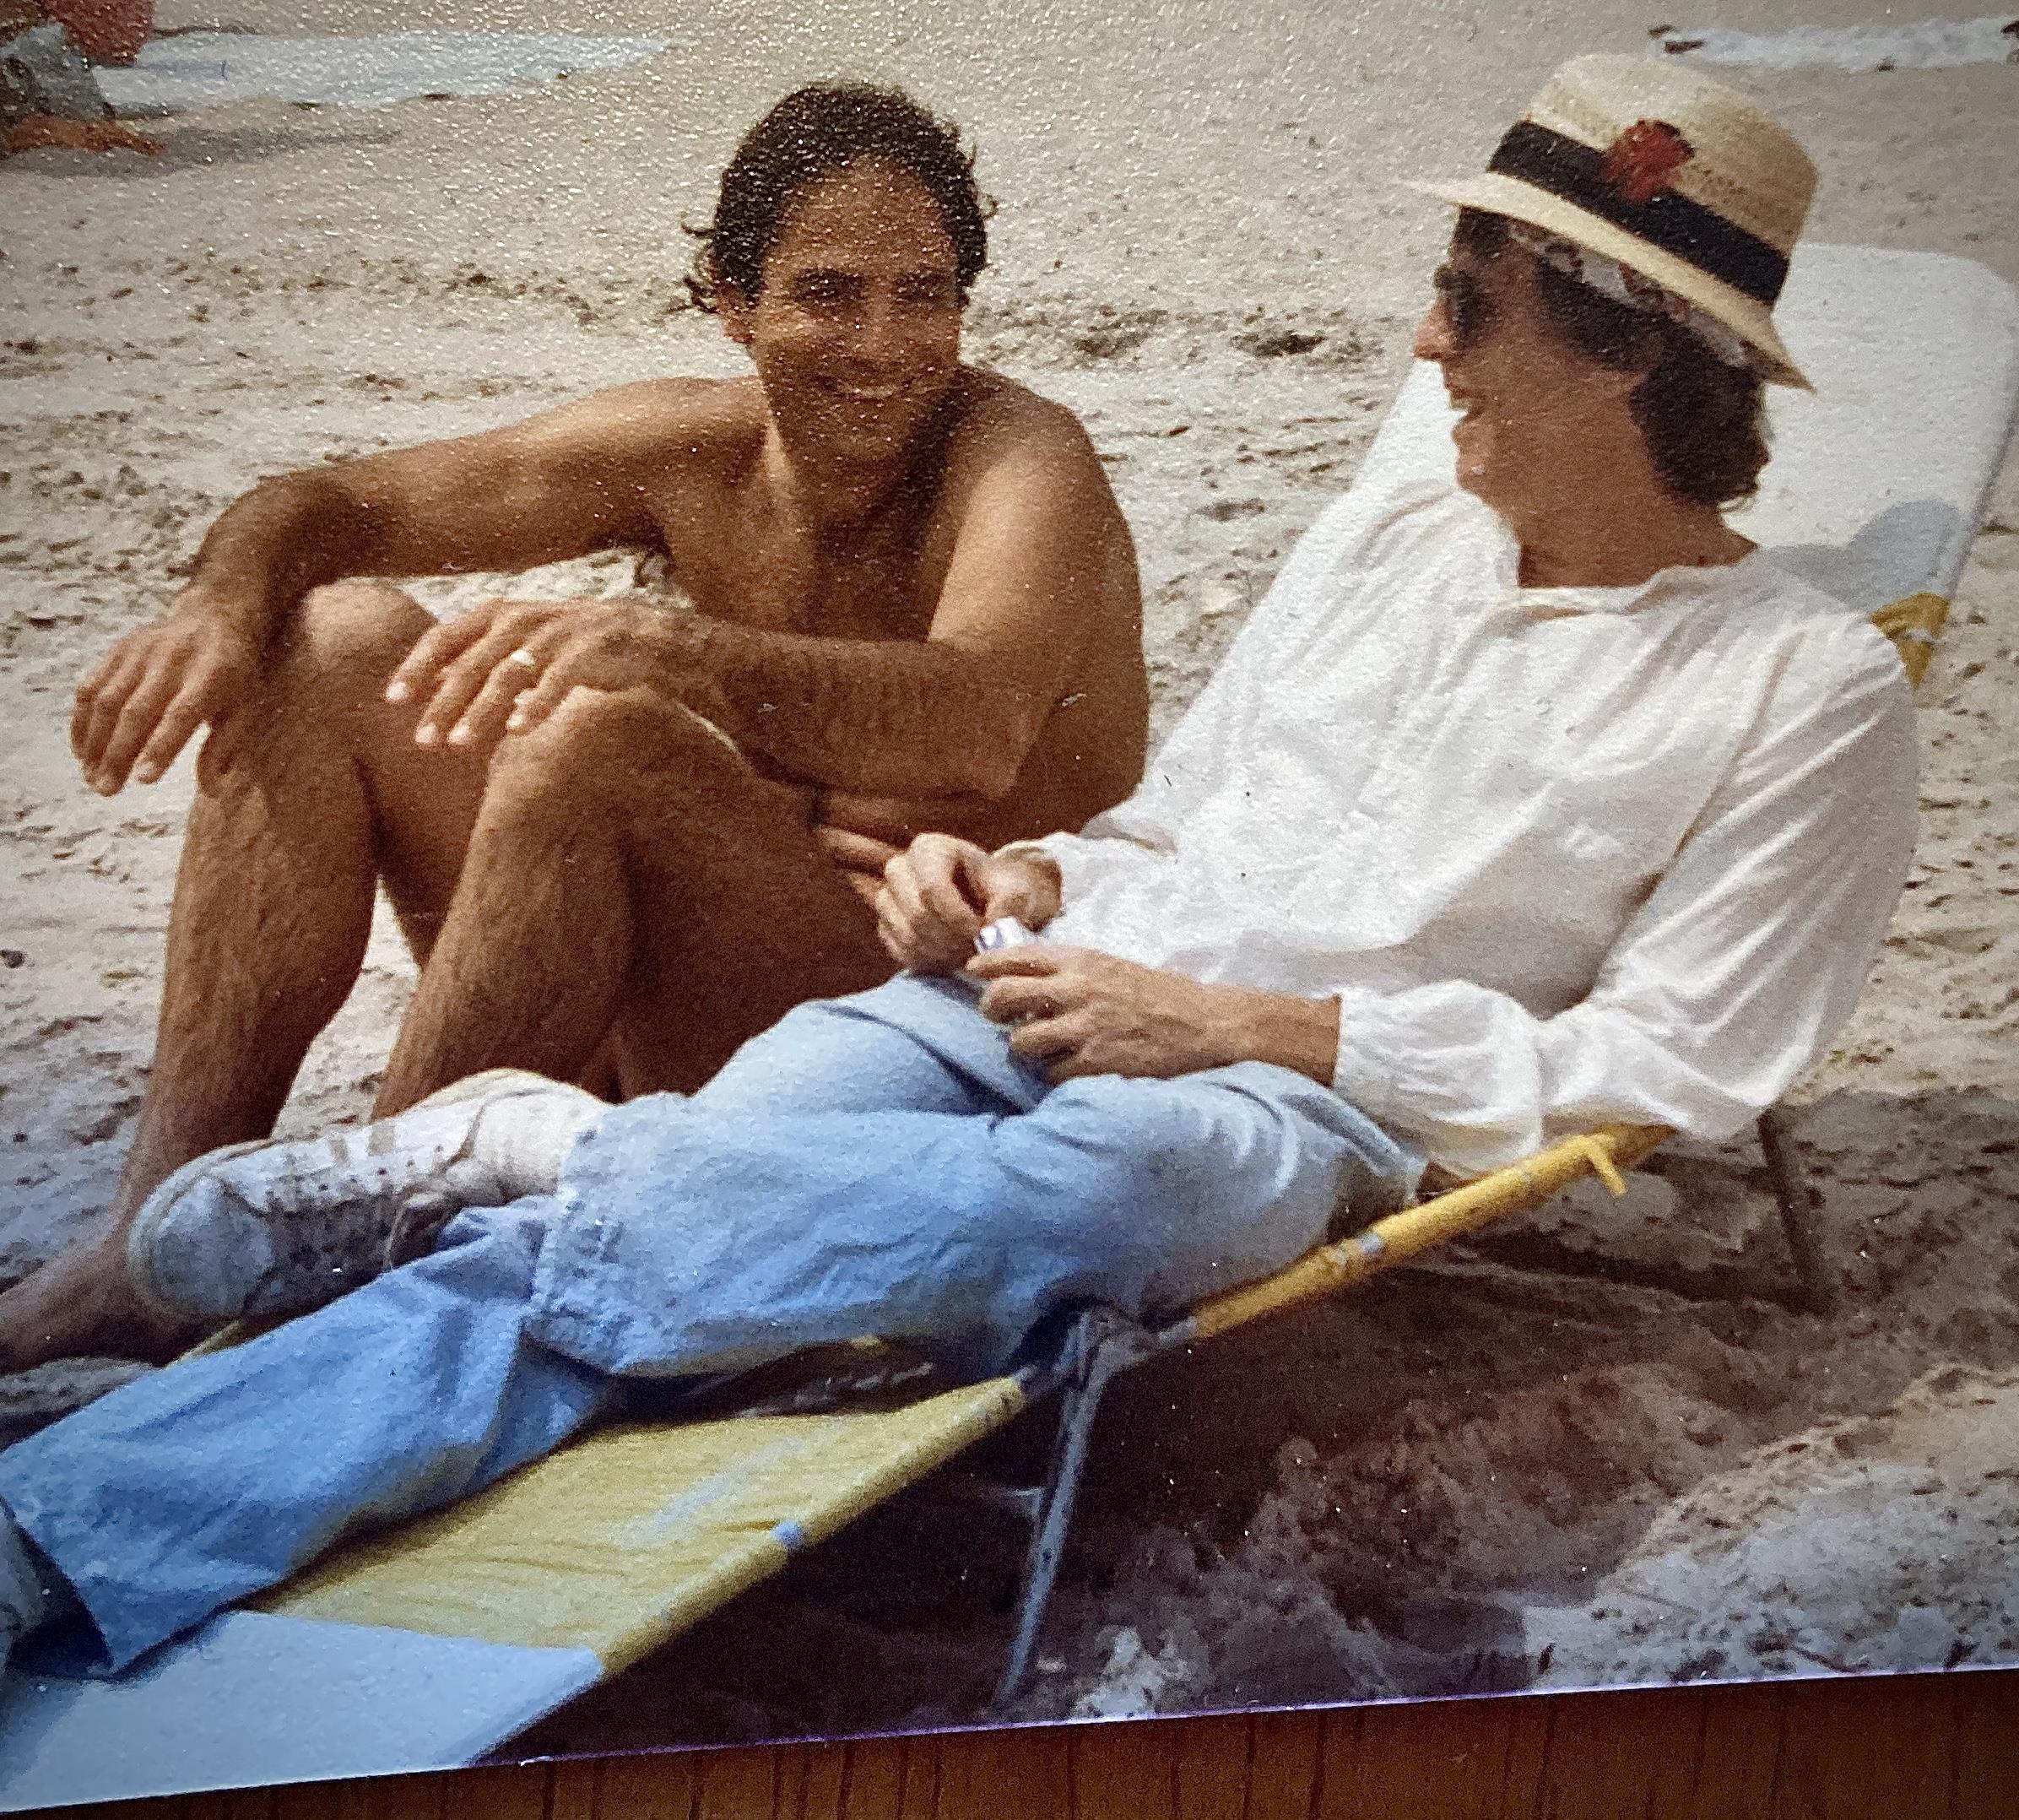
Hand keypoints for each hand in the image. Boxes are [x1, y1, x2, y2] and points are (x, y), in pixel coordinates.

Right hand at [71, 604, 262, 794]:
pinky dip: (81, 721)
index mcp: (210, 674)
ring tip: (92, 777)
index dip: (160, 747)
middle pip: (136, 711)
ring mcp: (140, 651)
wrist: (215, 616)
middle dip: (118, 754)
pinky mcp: (117, 649)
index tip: (144, 780)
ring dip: (94, 742)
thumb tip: (211, 791)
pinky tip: (82, 751)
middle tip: (106, 790)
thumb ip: (226, 747)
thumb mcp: (245, 707)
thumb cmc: (234, 674)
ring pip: (106, 700)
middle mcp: (171, 659)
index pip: (180, 714)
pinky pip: (90, 686)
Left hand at [384, 596, 672, 749]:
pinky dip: (535, 707)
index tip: (392, 701)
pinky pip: (555, 683)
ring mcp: (554, 635)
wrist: (641, 636)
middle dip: (442, 704)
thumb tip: (429, 684)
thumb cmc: (571, 645)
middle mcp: (521, 619)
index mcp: (498, 613)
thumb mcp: (520, 644)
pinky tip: (517, 732)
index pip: (443, 637)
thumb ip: (478, 659)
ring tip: (459, 744)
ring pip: (507, 676)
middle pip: (470, 663)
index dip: (416, 668)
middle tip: (422, 742)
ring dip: (479, 712)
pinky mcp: (586, 653)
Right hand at [875, 834, 1060, 973]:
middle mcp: (900, 868)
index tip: (982, 933)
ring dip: (942, 953)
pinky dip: (929, 961)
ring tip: (969, 953)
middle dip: (952, 939)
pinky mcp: (886, 925)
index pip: (932, 889)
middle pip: (917, 914)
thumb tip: (992, 933)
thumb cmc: (1000, 889)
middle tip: (978, 948)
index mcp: (929, 848)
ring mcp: (888, 898)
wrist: (987, 901)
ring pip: (908, 936)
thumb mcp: (1015, 890)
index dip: (958, 919)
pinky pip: (901, 951)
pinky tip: (951, 958)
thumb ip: (1010, 906)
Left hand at [965, 946, 1246, 1080]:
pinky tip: (1070, 1068)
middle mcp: (1075, 990)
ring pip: (1021, 1042)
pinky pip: (1050, 1073)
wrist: (1206, 1025)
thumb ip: (1070, 970)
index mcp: (1080, 961)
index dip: (986, 965)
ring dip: (1025, 1048)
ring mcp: (1083, 1028)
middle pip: (1003, 997)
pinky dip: (1054, 1074)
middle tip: (998, 1018)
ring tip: (1042, 1048)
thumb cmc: (1159, 995)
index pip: (1014, 956)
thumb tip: (1024, 977)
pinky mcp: (1094, 1063)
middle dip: (992, 1009)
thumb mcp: (1112, 967)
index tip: (975, 971)